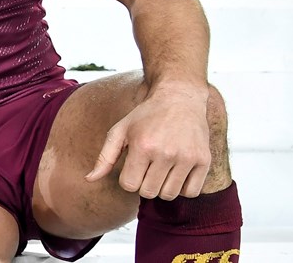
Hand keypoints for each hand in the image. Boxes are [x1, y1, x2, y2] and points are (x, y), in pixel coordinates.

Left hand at [85, 84, 213, 199]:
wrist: (180, 98)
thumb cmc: (146, 116)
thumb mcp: (120, 130)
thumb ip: (104, 157)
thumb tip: (88, 180)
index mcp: (142, 146)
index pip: (129, 185)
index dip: (128, 179)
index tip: (133, 166)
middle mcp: (166, 153)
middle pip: (149, 192)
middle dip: (144, 183)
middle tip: (148, 167)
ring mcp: (187, 157)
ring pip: (170, 195)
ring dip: (162, 187)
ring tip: (162, 170)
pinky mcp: (204, 160)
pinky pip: (191, 192)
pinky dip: (183, 188)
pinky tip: (177, 173)